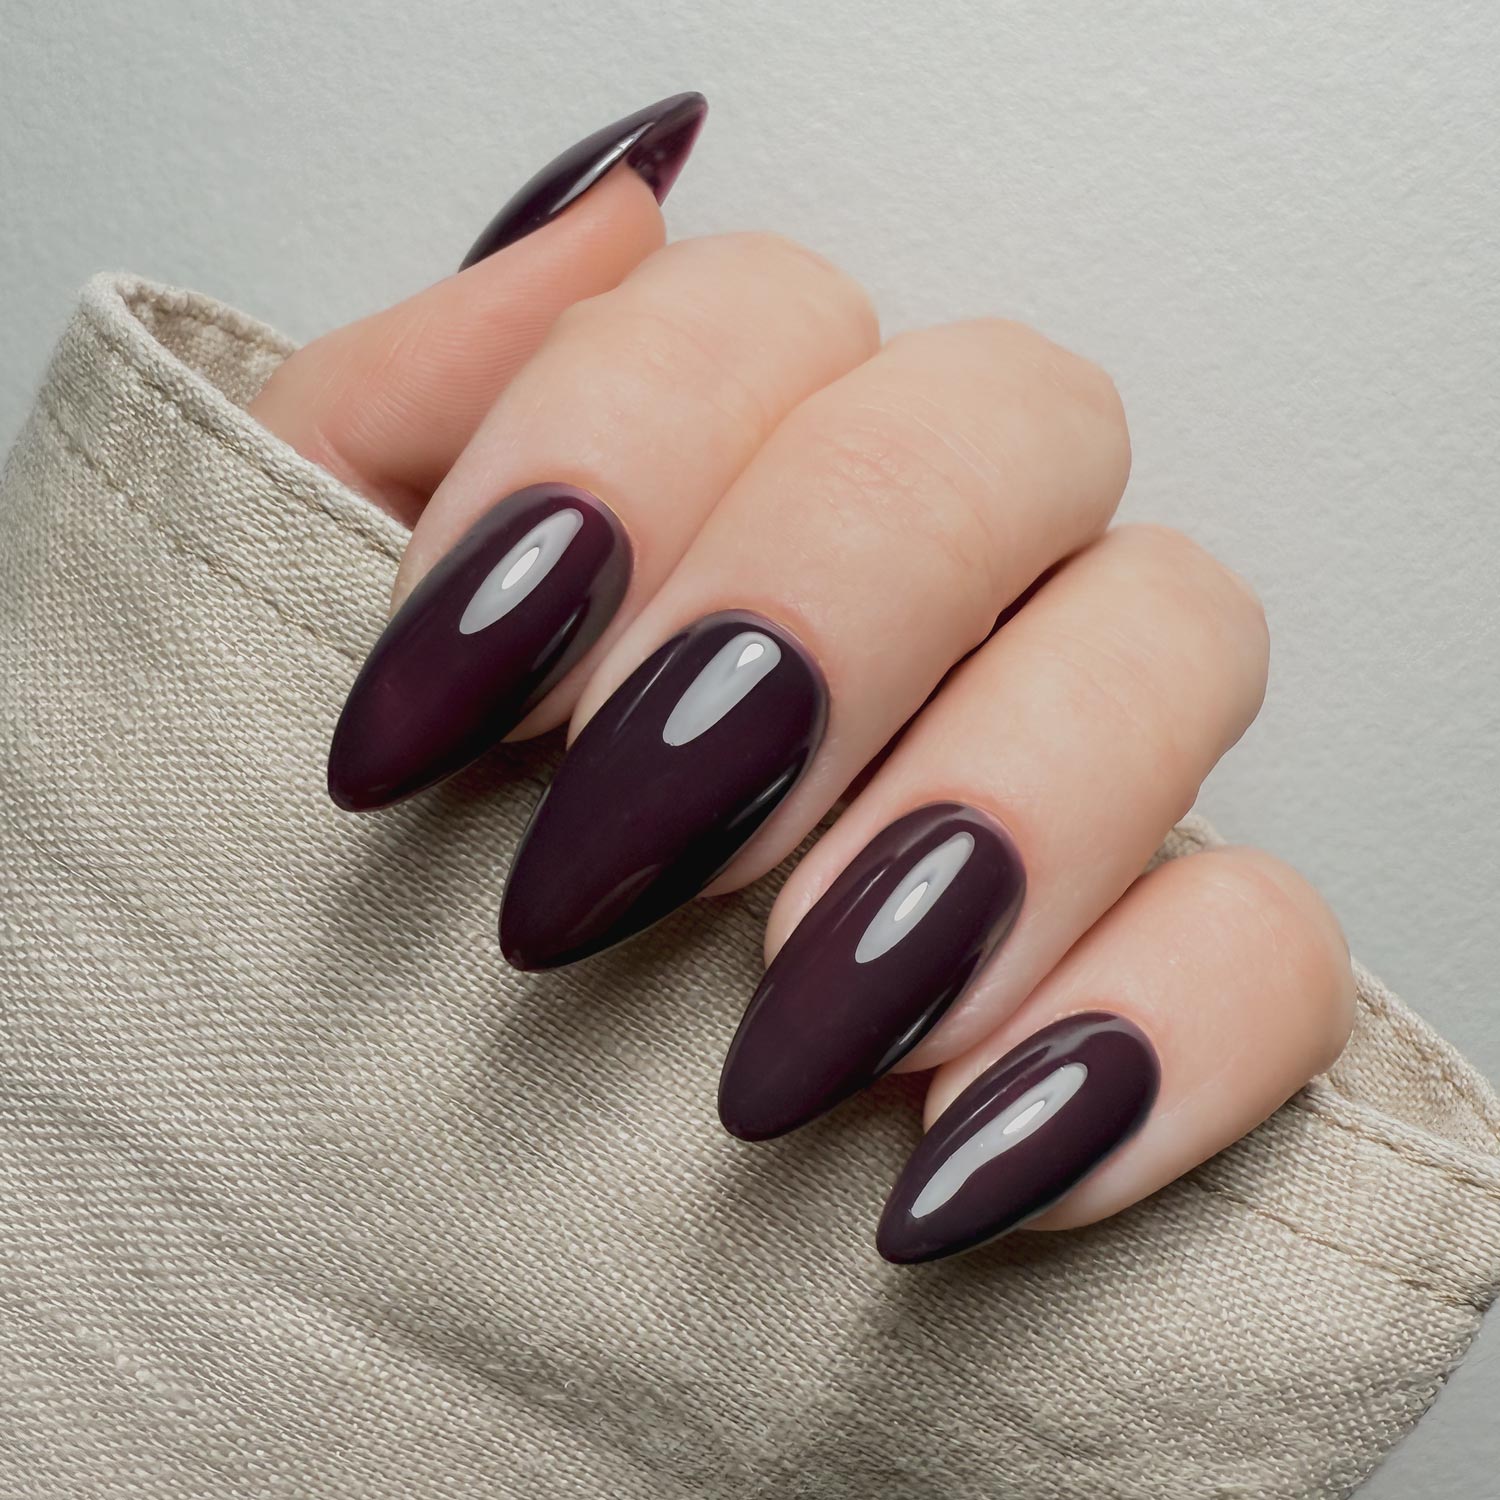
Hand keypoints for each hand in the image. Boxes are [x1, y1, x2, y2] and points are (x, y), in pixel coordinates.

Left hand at [252, 94, 1354, 1263]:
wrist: (359, 1238)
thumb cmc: (298, 922)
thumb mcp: (274, 646)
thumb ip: (397, 408)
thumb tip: (618, 205)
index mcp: (724, 486)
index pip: (772, 316)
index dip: (615, 460)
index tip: (436, 707)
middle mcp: (925, 597)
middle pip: (1021, 418)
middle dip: (825, 607)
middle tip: (628, 846)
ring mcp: (1064, 782)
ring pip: (1184, 633)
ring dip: (992, 812)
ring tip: (779, 1037)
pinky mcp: (1158, 988)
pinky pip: (1279, 943)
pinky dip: (1155, 1037)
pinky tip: (960, 1150)